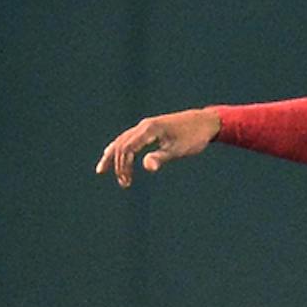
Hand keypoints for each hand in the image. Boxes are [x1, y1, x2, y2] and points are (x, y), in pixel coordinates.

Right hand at [94, 107, 220, 187]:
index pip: (126, 148)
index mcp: (149, 130)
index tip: (127, 182)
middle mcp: (143, 126)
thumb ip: (161, 158)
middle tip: (124, 184)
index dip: (123, 166)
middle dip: (118, 165)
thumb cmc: (193, 137)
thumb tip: (147, 167)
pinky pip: (128, 138)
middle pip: (121, 145)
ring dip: (113, 156)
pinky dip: (119, 148)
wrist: (204, 122)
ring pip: (121, 140)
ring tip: (102, 170)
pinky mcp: (149, 129)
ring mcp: (145, 126)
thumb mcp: (179, 150)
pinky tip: (115, 155)